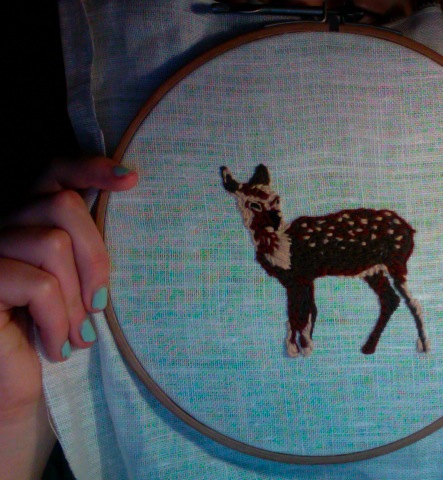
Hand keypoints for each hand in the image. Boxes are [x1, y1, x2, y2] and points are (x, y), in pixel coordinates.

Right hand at [0, 156, 136, 478]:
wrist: (12, 394)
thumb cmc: (52, 336)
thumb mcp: (78, 286)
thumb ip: (86, 246)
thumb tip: (128, 192)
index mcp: (27, 222)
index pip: (52, 172)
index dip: (89, 167)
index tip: (130, 179)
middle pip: (59, 204)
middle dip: (96, 256)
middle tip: (102, 304)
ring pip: (50, 244)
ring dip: (74, 298)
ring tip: (77, 336)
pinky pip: (35, 284)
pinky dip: (56, 320)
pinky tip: (56, 348)